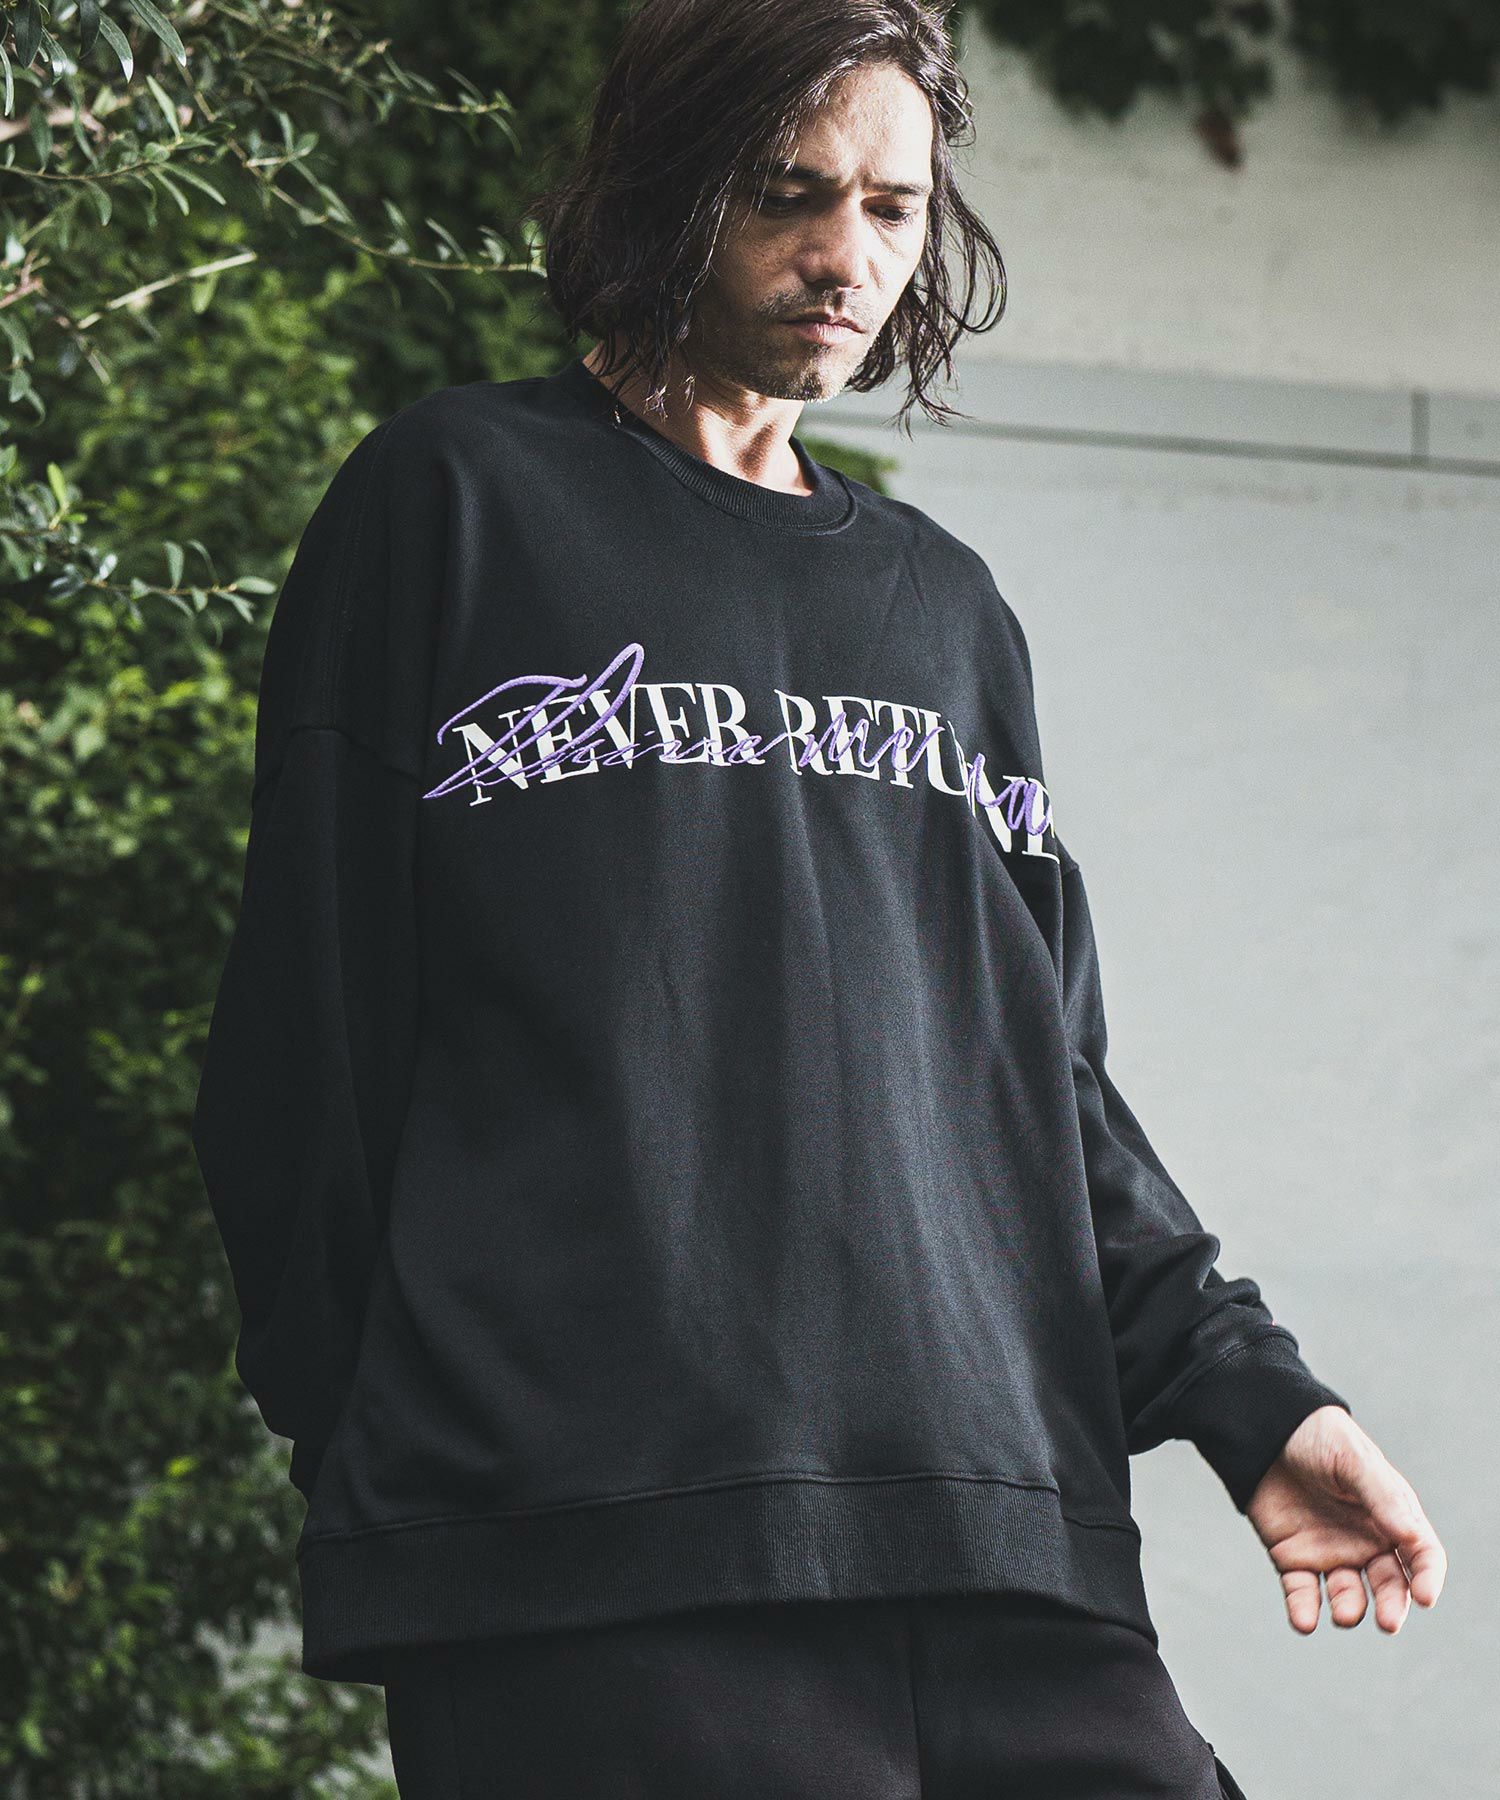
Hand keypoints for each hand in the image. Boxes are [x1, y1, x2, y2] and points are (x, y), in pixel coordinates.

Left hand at [1245, 1404, 1445, 1634]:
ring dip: (1349, 1610)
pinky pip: (1302, 1594)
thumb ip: (1383, 1497)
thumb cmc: (1319, 1438)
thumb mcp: (1354, 1459)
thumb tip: (1411, 1537)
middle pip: (1390, 1586)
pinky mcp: (1293, 1559)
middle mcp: (1365, 1542)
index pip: (1421, 1555)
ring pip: (1348, 1597)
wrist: (1264, 1430)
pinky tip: (1304, 1620)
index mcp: (1391, 1517)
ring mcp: (1330, 1553)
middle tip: (1387, 1621)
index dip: (1428, 1578)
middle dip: (1392, 1607)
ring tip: (1343, 1613)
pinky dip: (1303, 1612)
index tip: (1425, 1597)